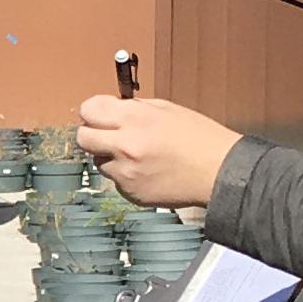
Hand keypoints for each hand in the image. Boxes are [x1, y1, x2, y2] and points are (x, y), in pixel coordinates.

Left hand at [75, 91, 237, 210]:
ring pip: (98, 161)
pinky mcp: (130, 192)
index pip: (89, 110)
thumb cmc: (199, 138)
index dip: (92, 111)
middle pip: (83, 137)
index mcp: (136, 118)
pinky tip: (147, 170)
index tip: (98, 114)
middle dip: (92, 133)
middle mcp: (125, 146)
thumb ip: (135, 109)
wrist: (219, 172)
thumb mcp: (168, 109)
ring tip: (137, 154)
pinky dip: (124, 175)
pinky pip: (115, 180)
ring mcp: (125, 172)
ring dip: (110, 156)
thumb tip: (112, 109)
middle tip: (107, 134)